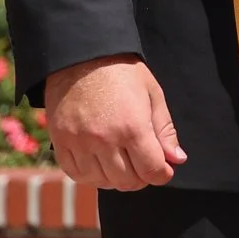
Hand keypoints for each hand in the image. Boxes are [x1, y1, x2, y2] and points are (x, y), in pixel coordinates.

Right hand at [43, 55, 182, 189]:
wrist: (80, 55)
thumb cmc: (121, 71)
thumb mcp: (152, 94)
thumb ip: (165, 130)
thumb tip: (177, 159)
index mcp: (133, 126)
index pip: (152, 171)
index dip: (162, 173)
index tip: (163, 168)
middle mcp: (105, 139)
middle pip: (128, 181)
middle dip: (141, 177)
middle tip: (142, 163)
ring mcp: (80, 143)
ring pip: (102, 182)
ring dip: (116, 177)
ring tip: (121, 161)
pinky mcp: (60, 142)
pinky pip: (76, 175)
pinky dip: (90, 175)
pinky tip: (99, 162)